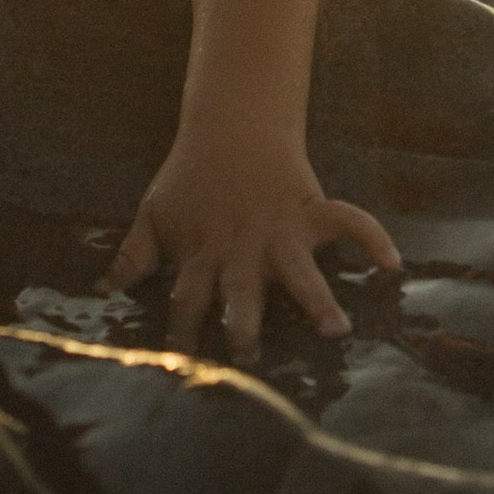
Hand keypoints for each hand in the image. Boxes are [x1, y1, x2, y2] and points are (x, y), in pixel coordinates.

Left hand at [104, 128, 400, 360]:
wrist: (231, 125)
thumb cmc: (189, 178)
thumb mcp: (154, 215)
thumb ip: (132, 256)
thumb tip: (102, 292)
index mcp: (203, 254)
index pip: (186, 301)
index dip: (182, 333)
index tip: (181, 368)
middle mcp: (243, 248)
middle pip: (242, 291)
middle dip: (246, 322)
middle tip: (250, 355)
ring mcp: (281, 229)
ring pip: (300, 269)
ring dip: (316, 298)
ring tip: (336, 330)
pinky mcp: (311, 209)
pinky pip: (348, 221)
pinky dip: (371, 238)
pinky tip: (392, 265)